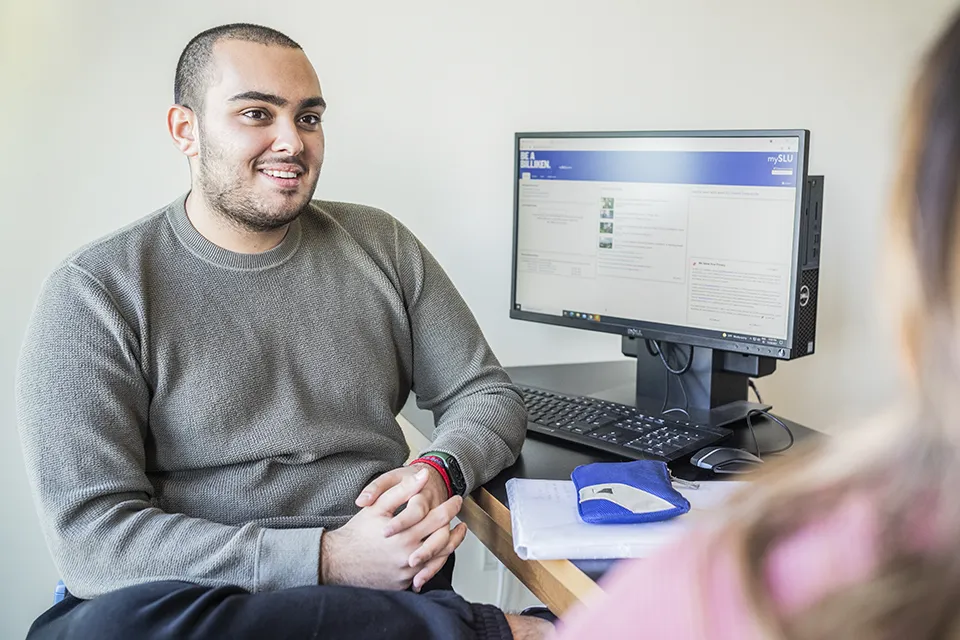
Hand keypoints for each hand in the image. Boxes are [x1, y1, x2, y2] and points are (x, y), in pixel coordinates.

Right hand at [357, 463, 464, 583]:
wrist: (338, 562)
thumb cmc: (357, 533)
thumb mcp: (377, 506)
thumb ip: (402, 490)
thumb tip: (423, 476)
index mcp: (404, 535)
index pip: (437, 518)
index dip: (450, 507)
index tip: (456, 499)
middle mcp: (408, 556)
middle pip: (443, 540)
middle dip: (455, 525)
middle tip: (458, 515)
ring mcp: (406, 572)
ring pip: (438, 559)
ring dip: (451, 544)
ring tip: (456, 533)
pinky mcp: (402, 583)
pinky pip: (425, 574)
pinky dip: (435, 562)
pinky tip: (439, 551)